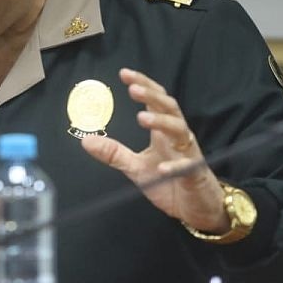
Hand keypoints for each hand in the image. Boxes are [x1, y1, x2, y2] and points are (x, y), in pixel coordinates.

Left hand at [81, 68, 229, 232]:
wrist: (197, 207)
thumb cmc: (169, 182)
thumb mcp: (136, 168)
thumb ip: (114, 153)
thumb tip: (86, 140)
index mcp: (163, 132)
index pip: (155, 101)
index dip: (143, 86)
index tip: (124, 74)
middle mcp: (177, 137)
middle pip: (169, 108)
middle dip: (152, 96)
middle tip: (133, 89)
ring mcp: (188, 154)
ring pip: (180, 130)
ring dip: (162, 122)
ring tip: (143, 118)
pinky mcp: (194, 174)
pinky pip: (187, 166)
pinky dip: (176, 166)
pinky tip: (162, 168)